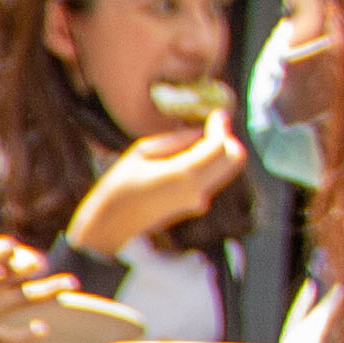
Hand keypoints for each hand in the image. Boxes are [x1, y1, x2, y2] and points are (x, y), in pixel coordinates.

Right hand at [63, 110, 245, 260]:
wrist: (109, 228)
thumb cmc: (117, 188)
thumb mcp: (140, 153)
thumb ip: (174, 140)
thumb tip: (198, 133)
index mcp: (183, 173)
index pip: (219, 145)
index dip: (220, 126)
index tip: (217, 114)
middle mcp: (198, 188)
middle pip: (234, 159)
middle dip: (228, 140)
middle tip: (211, 128)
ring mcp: (198, 199)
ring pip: (226, 169)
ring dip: (219, 152)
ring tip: (196, 142)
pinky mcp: (194, 205)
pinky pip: (211, 179)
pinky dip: (209, 165)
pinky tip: (187, 159)